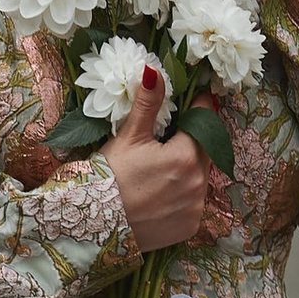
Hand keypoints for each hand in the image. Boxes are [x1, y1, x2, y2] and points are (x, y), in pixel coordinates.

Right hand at [105, 60, 216, 245]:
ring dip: (189, 169)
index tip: (196, 99)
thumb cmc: (109, 176)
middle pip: (204, 151)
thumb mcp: (129, 136)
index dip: (198, 108)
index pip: (202, 122)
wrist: (95, 224)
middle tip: (171, 137)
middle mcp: (198, 183)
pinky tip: (163, 193)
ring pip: (200, 177)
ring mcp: (195, 207)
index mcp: (187, 156)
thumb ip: (149, 103)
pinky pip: (194, 203)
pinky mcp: (189, 226)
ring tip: (163, 168)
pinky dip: (184, 195)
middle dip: (192, 141)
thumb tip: (155, 70)